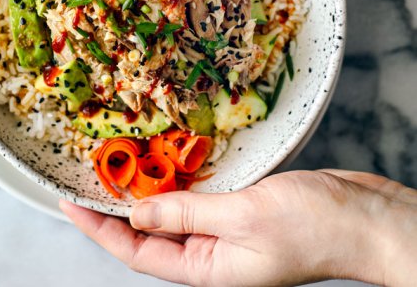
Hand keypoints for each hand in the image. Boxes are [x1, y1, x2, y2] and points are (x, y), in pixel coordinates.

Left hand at [60, 170, 416, 285]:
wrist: (361, 216)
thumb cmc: (312, 226)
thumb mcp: (242, 217)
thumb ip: (187, 213)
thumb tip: (138, 213)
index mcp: (207, 269)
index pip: (138, 252)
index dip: (101, 228)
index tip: (72, 204)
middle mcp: (210, 254)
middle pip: (149, 234)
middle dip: (117, 209)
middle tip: (89, 180)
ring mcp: (224, 232)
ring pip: (172, 214)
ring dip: (147, 193)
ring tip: (119, 169)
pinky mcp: (238, 210)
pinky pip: (196, 199)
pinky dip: (178, 182)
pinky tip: (167, 164)